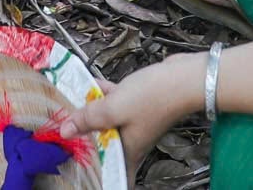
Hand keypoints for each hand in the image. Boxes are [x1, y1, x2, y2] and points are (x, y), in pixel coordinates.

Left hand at [56, 55, 201, 177]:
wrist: (187, 78)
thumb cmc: (154, 97)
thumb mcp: (114, 108)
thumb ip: (88, 118)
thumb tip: (65, 131)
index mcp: (128, 149)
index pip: (114, 173)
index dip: (99, 174)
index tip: (81, 166)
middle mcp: (132, 138)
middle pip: (104, 143)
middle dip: (87, 137)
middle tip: (65, 131)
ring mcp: (136, 120)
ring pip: (108, 120)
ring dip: (92, 112)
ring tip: (71, 105)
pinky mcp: (140, 102)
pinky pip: (116, 102)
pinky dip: (105, 95)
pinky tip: (92, 84)